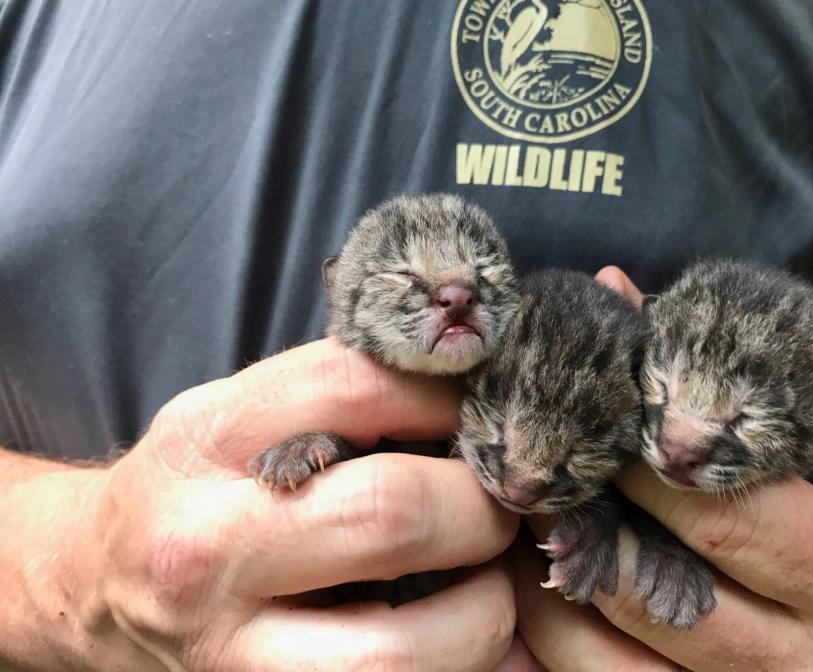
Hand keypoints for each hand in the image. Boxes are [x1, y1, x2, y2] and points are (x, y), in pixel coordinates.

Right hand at [22, 339, 517, 670]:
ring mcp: (229, 651)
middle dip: (482, 507)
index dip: (450, 393)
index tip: (484, 411)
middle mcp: (210, 546)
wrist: (95, 583)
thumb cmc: (195, 484)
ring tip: (487, 581)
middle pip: (393, 515)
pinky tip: (468, 633)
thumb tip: (477, 394)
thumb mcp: (239, 411)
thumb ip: (342, 395)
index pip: (359, 385)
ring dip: (485, 610)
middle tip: (501, 504)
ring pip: (403, 651)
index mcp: (210, 440)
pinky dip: (462, 668)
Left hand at [514, 266, 812, 671]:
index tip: (590, 423)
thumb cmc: (812, 465)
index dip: (645, 464)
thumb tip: (613, 287)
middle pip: (671, 593)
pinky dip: (548, 628)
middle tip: (535, 470)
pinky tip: (527, 570)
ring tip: (525, 515)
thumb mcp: (791, 403)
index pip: (731, 513)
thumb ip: (717, 354)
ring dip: (555, 577)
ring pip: (619, 654)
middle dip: (592, 522)